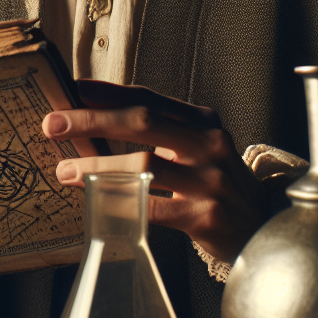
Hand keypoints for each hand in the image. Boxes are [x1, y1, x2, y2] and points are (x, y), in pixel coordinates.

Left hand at [42, 79, 268, 262]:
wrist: (263, 228)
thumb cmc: (216, 184)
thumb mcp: (195, 148)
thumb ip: (156, 133)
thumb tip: (90, 121)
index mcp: (202, 120)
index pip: (147, 97)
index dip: (106, 92)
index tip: (71, 89)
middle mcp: (208, 142)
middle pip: (142, 121)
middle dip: (92, 121)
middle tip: (54, 124)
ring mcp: (209, 179)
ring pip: (143, 165)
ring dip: (96, 167)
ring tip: (65, 169)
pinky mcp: (205, 214)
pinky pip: (152, 207)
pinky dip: (119, 203)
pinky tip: (95, 203)